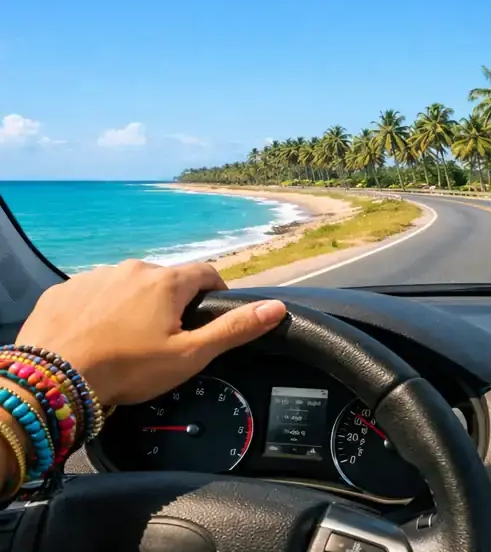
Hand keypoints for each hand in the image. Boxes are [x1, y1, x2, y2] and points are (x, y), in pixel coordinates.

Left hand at [16, 260, 285, 404]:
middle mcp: (132, 269)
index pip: (206, 272)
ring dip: (135, 304)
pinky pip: (93, 293)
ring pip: (128, 285)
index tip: (211, 313)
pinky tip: (97, 336)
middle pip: (166, 279)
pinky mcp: (64, 290)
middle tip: (168, 337)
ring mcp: (95, 277)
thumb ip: (235, 328)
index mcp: (167, 282)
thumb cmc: (128, 369)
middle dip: (172, 302)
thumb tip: (276, 307)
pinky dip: (101, 309)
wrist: (53, 381)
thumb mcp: (191, 354)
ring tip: (129, 340)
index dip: (216, 291)